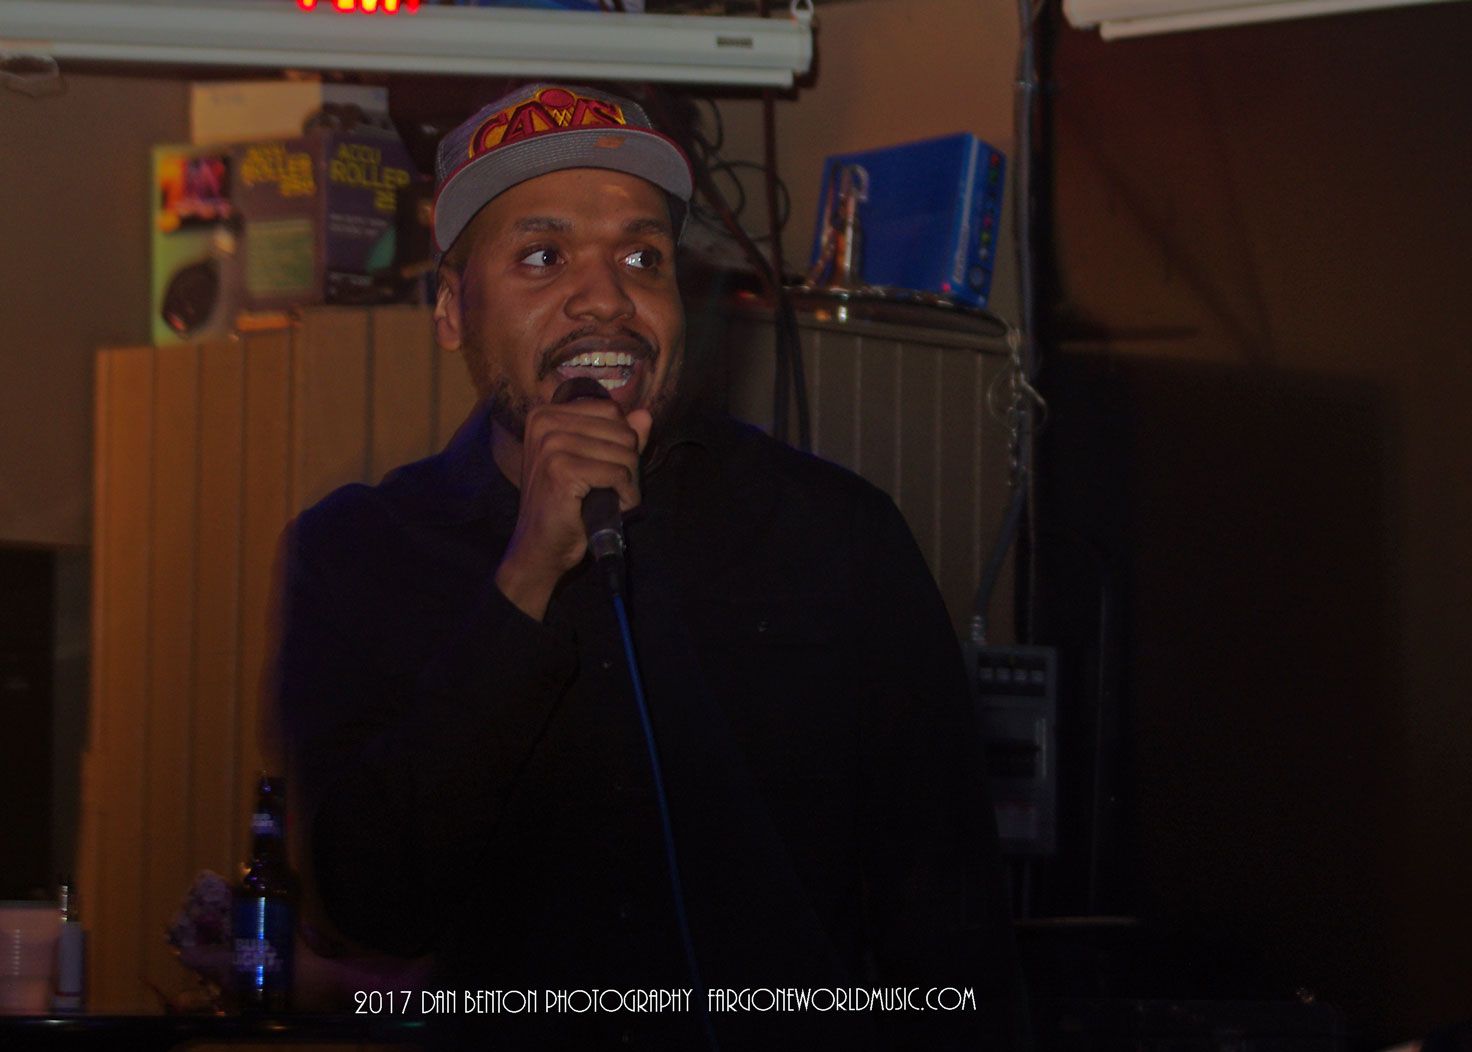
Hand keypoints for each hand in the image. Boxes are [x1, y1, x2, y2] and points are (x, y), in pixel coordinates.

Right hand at [495, 400, 650, 619]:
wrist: (539, 547)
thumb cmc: (566, 505)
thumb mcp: (593, 462)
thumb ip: (618, 436)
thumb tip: (645, 415)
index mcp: (546, 414)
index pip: (610, 410)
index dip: (623, 440)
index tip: (612, 467)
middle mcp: (544, 423)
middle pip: (620, 429)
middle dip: (630, 462)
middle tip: (619, 488)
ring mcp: (550, 445)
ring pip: (624, 451)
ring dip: (630, 481)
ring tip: (616, 499)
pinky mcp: (560, 470)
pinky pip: (617, 473)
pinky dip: (626, 494)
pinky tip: (616, 507)